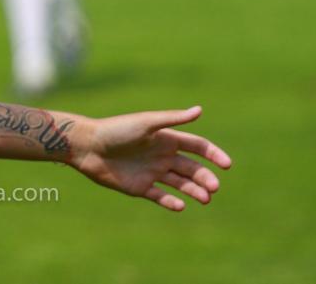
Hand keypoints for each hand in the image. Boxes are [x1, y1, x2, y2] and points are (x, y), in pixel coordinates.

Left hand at [71, 106, 231, 211]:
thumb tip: (200, 110)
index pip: (197, 147)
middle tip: (213, 188)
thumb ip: (172, 119)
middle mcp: (162, 155)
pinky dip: (171, 202)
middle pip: (192, 168)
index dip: (213, 154)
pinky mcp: (140, 187)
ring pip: (180, 184)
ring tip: (204, 199)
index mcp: (166, 138)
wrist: (88, 146)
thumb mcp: (146, 124)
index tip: (227, 165)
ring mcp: (152, 172)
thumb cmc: (116, 130)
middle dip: (205, 178)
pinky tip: (180, 206)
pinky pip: (160, 197)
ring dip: (194, 191)